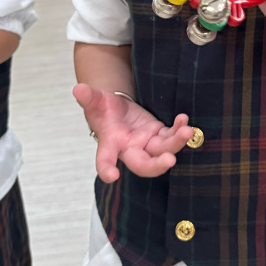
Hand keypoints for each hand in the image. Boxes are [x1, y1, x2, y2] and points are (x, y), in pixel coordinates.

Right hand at [73, 83, 192, 182]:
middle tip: (169, 160)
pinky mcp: (159, 135)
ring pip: (163, 151)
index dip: (106, 169)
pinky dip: (179, 130)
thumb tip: (78, 88)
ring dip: (176, 143)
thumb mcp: (95, 101)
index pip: (105, 159)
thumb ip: (88, 97)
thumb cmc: (103, 109)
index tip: (112, 177)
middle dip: (156, 166)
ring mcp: (147, 144)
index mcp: (111, 143)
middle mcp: (130, 149)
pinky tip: (184, 120)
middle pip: (143, 165)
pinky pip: (172, 137)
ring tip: (187, 130)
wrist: (116, 109)